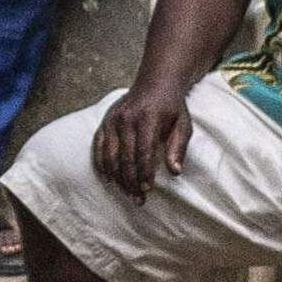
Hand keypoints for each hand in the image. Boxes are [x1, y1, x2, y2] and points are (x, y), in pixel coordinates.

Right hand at [92, 81, 193, 200]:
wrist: (156, 82)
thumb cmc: (172, 108)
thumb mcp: (183, 124)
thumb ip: (179, 147)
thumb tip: (174, 171)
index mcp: (148, 118)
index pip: (143, 151)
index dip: (144, 173)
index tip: (147, 189)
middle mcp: (127, 118)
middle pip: (125, 157)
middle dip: (131, 181)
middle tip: (137, 199)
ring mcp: (113, 119)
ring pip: (110, 155)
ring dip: (117, 177)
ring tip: (125, 193)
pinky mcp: (105, 121)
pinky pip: (98, 146)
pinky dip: (101, 164)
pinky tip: (108, 179)